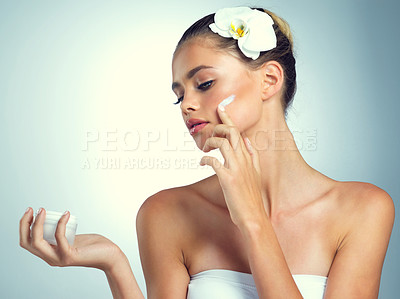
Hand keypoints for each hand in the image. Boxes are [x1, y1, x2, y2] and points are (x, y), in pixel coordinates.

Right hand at [19, 207, 123, 271]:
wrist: (108, 255)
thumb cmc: (92, 245)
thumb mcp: (72, 238)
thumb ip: (63, 233)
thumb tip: (57, 218)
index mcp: (49, 253)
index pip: (27, 242)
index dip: (24, 226)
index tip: (30, 211)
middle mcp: (50, 258)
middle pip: (27, 243)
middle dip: (25, 224)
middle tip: (33, 209)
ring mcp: (59, 258)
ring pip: (37, 243)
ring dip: (37, 224)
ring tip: (43, 211)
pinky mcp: (69, 256)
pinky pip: (60, 238)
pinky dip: (61, 224)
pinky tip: (66, 214)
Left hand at [200, 105, 266, 227]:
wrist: (254, 217)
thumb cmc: (252, 197)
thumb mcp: (255, 173)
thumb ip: (252, 156)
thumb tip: (246, 140)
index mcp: (250, 158)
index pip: (239, 132)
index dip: (229, 118)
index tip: (221, 107)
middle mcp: (244, 160)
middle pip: (232, 132)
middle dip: (220, 125)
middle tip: (210, 129)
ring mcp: (237, 168)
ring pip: (223, 143)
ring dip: (210, 142)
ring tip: (205, 148)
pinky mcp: (228, 178)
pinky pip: (214, 161)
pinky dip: (205, 159)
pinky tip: (202, 163)